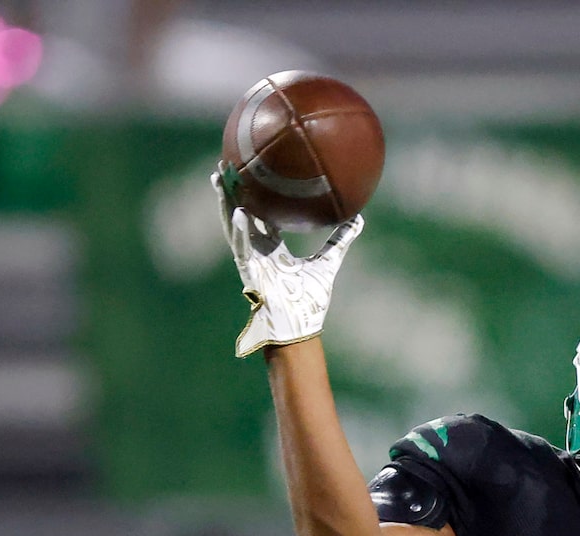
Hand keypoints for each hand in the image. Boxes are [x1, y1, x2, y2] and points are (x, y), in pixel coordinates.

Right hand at [216, 177, 361, 357]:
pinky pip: (242, 246)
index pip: (262, 216)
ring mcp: (250, 258)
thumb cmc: (310, 301)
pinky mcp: (248, 270)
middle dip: (232, 190)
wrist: (300, 328)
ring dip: (225, 202)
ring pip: (233, 224)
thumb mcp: (328, 263)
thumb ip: (340, 241)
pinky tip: (240, 212)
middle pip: (240, 213)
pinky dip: (240, 230)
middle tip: (225, 164)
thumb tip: (358, 218)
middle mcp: (258, 250)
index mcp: (273, 248)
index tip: (253, 173)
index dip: (256, 195)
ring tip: (220, 179)